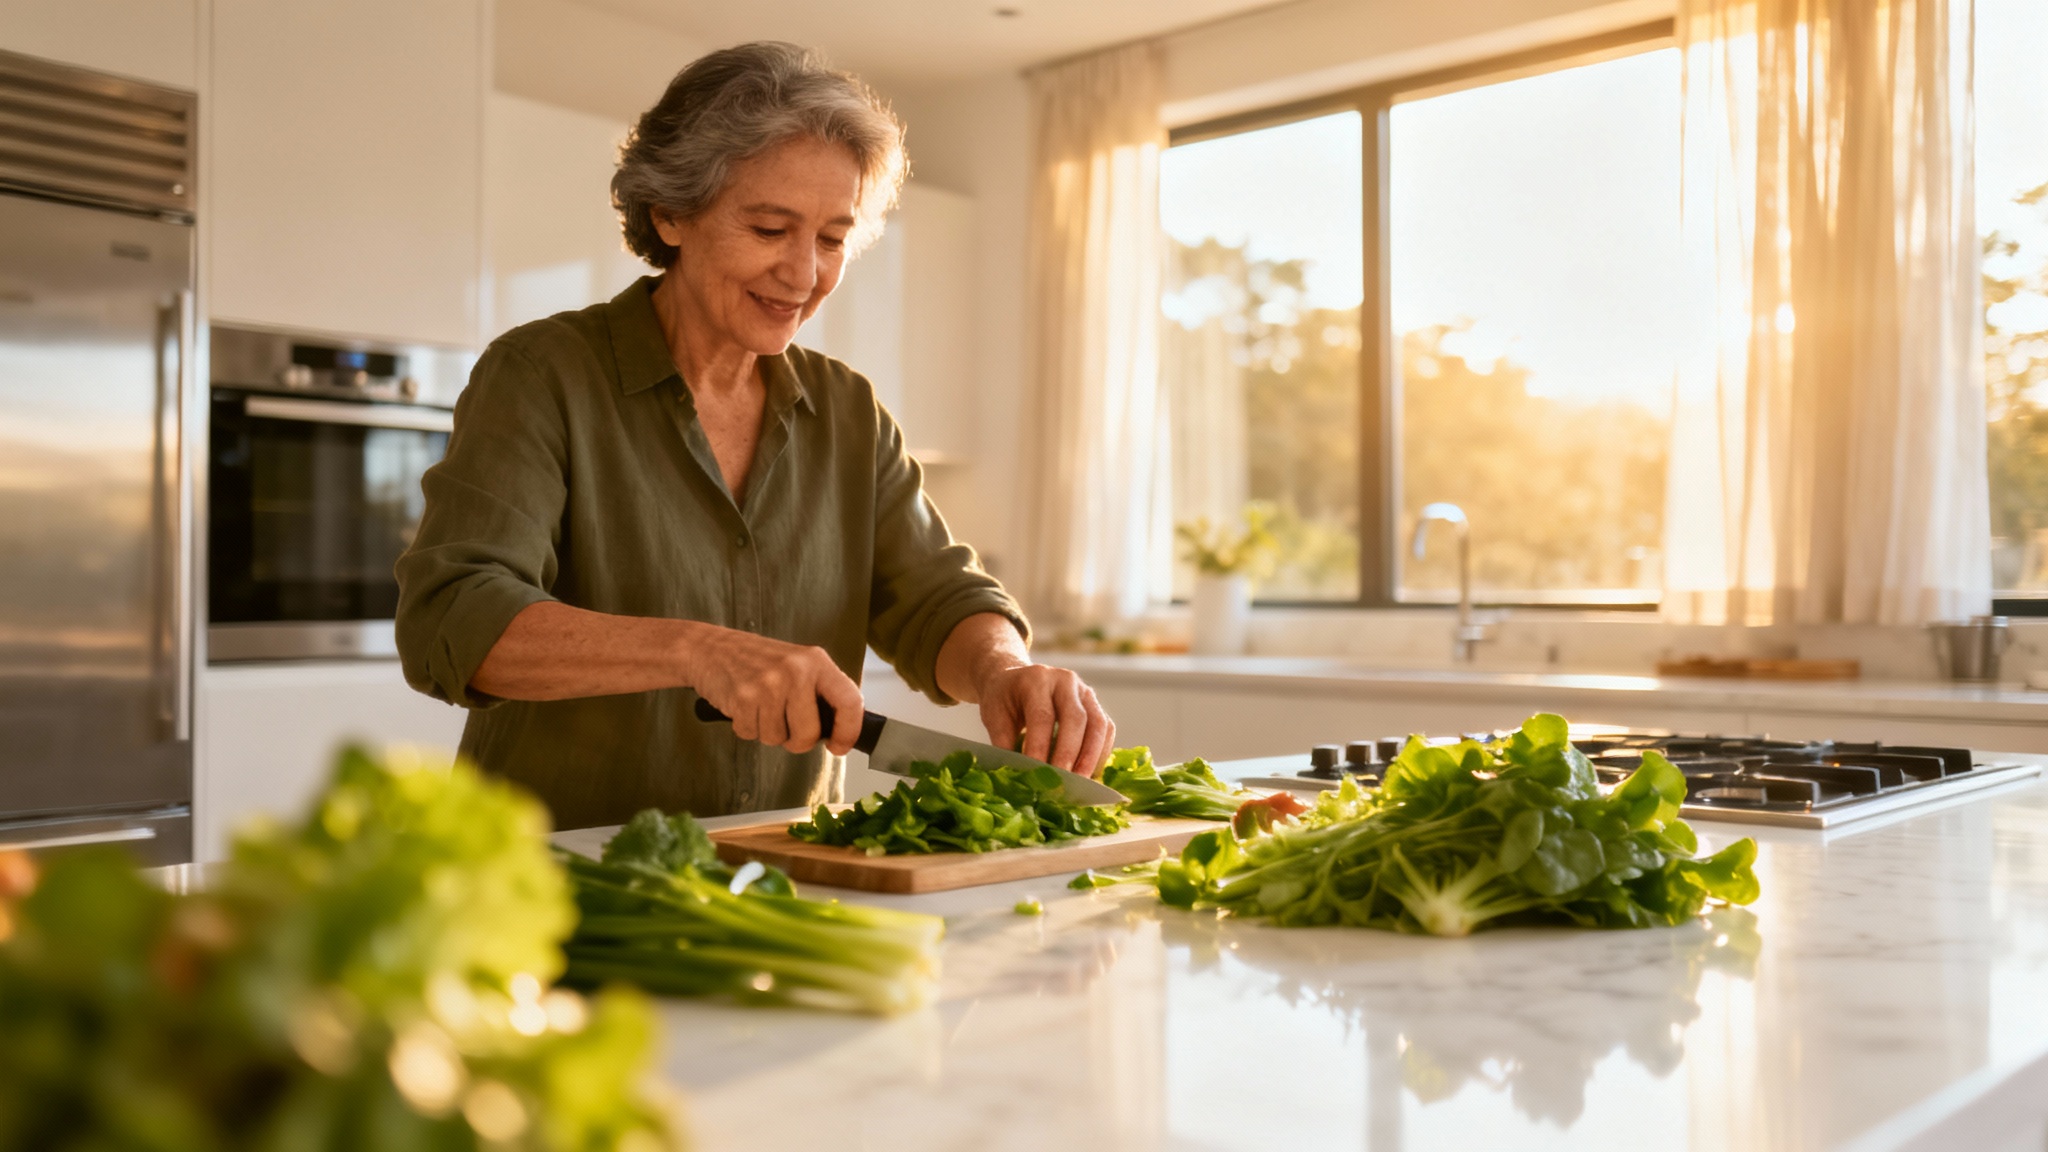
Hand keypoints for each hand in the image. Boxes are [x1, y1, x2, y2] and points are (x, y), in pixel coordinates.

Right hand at [680, 623, 863, 754]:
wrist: (711, 648)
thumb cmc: (758, 661)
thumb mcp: (798, 664)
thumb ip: (819, 693)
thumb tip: (839, 731)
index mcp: (816, 661)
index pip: (849, 701)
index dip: (849, 731)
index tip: (840, 745)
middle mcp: (795, 671)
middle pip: (809, 734)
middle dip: (798, 741)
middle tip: (788, 727)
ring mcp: (768, 684)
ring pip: (778, 739)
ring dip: (768, 732)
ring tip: (761, 707)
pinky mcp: (742, 698)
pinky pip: (752, 734)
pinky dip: (747, 728)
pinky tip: (745, 706)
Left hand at [975, 663, 1115, 776]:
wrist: (1015, 681)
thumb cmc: (1005, 700)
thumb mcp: (995, 717)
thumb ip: (1004, 744)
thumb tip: (1016, 777)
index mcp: (1036, 679)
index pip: (1042, 716)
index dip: (1041, 747)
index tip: (1036, 775)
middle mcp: (1064, 680)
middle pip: (1076, 718)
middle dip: (1069, 754)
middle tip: (1062, 783)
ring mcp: (1084, 691)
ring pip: (1098, 724)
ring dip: (1090, 757)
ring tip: (1080, 784)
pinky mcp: (1095, 705)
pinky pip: (1106, 730)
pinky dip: (1100, 753)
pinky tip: (1088, 773)